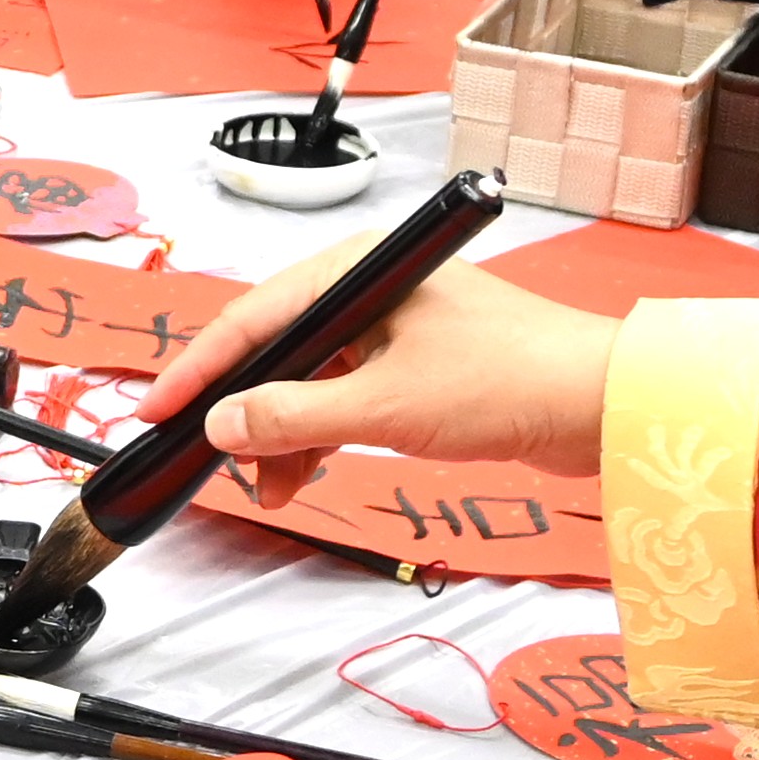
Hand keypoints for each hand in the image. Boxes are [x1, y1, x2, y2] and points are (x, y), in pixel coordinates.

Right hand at [131, 250, 620, 499]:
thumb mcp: (384, 408)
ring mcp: (397, 325)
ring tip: (273, 487)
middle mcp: (374, 289)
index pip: (252, 317)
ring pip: (312, 378)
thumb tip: (224, 426)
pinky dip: (323, 434)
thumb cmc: (512, 380)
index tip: (157, 410)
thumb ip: (293, 417)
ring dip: (285, 433)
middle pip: (279, 348)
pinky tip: (308, 470)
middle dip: (245, 413)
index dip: (198, 369)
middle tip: (214, 463)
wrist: (601, 405)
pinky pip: (347, 395)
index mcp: (361, 272)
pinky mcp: (420, 362)